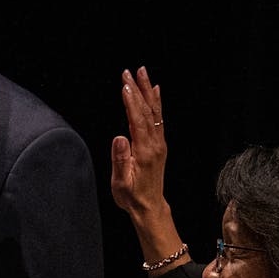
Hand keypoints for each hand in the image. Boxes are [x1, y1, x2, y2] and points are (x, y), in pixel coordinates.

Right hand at [109, 65, 168, 218]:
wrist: (149, 206)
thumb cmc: (131, 196)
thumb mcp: (121, 183)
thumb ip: (120, 160)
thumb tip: (119, 137)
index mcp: (144, 152)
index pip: (137, 121)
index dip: (131, 102)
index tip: (125, 86)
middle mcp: (155, 144)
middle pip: (147, 111)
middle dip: (138, 89)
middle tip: (130, 71)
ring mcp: (159, 143)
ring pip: (154, 112)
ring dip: (147, 91)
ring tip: (142, 73)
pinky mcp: (158, 144)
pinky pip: (158, 118)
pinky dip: (156, 102)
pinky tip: (154, 91)